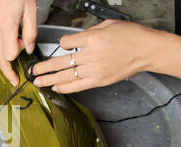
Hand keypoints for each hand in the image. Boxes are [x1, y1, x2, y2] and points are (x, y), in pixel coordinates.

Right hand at [0, 0, 37, 85]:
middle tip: (13, 78)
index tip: (25, 45)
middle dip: (6, 70)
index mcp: (6, 25)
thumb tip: (29, 48)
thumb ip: (31, 31)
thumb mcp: (31, 8)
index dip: (20, 53)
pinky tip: (1, 42)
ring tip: (8, 51)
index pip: (10, 54)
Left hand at [32, 20, 160, 92]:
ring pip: (66, 76)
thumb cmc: (132, 36)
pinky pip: (78, 86)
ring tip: (38, 81)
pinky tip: (56, 88)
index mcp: (92, 39)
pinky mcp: (99, 80)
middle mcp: (91, 55)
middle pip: (60, 62)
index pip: (66, 42)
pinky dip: (65, 88)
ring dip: (49, 79)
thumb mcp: (108, 25)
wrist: (148, 50)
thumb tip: (76, 40)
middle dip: (44, 67)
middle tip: (33, 70)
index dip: (61, 44)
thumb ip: (89, 32)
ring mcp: (94, 70)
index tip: (62, 45)